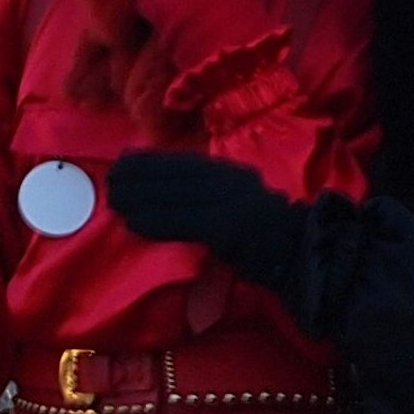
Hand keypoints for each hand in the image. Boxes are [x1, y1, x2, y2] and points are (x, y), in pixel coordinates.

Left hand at [108, 150, 297, 279]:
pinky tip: (133, 223)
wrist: (303, 255)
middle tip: (110, 178)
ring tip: (113, 199)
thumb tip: (163, 192)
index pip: (186, 162)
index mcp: (233, 173)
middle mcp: (232, 181)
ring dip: (140, 197)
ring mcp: (231, 203)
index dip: (152, 160)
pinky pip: (184, 222)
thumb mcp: (237, 204)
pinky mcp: (228, 227)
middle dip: (140, 175)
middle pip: (177, 174)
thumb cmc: (267, 237)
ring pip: (176, 195)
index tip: (124, 158)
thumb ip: (208, 195)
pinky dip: (156, 222)